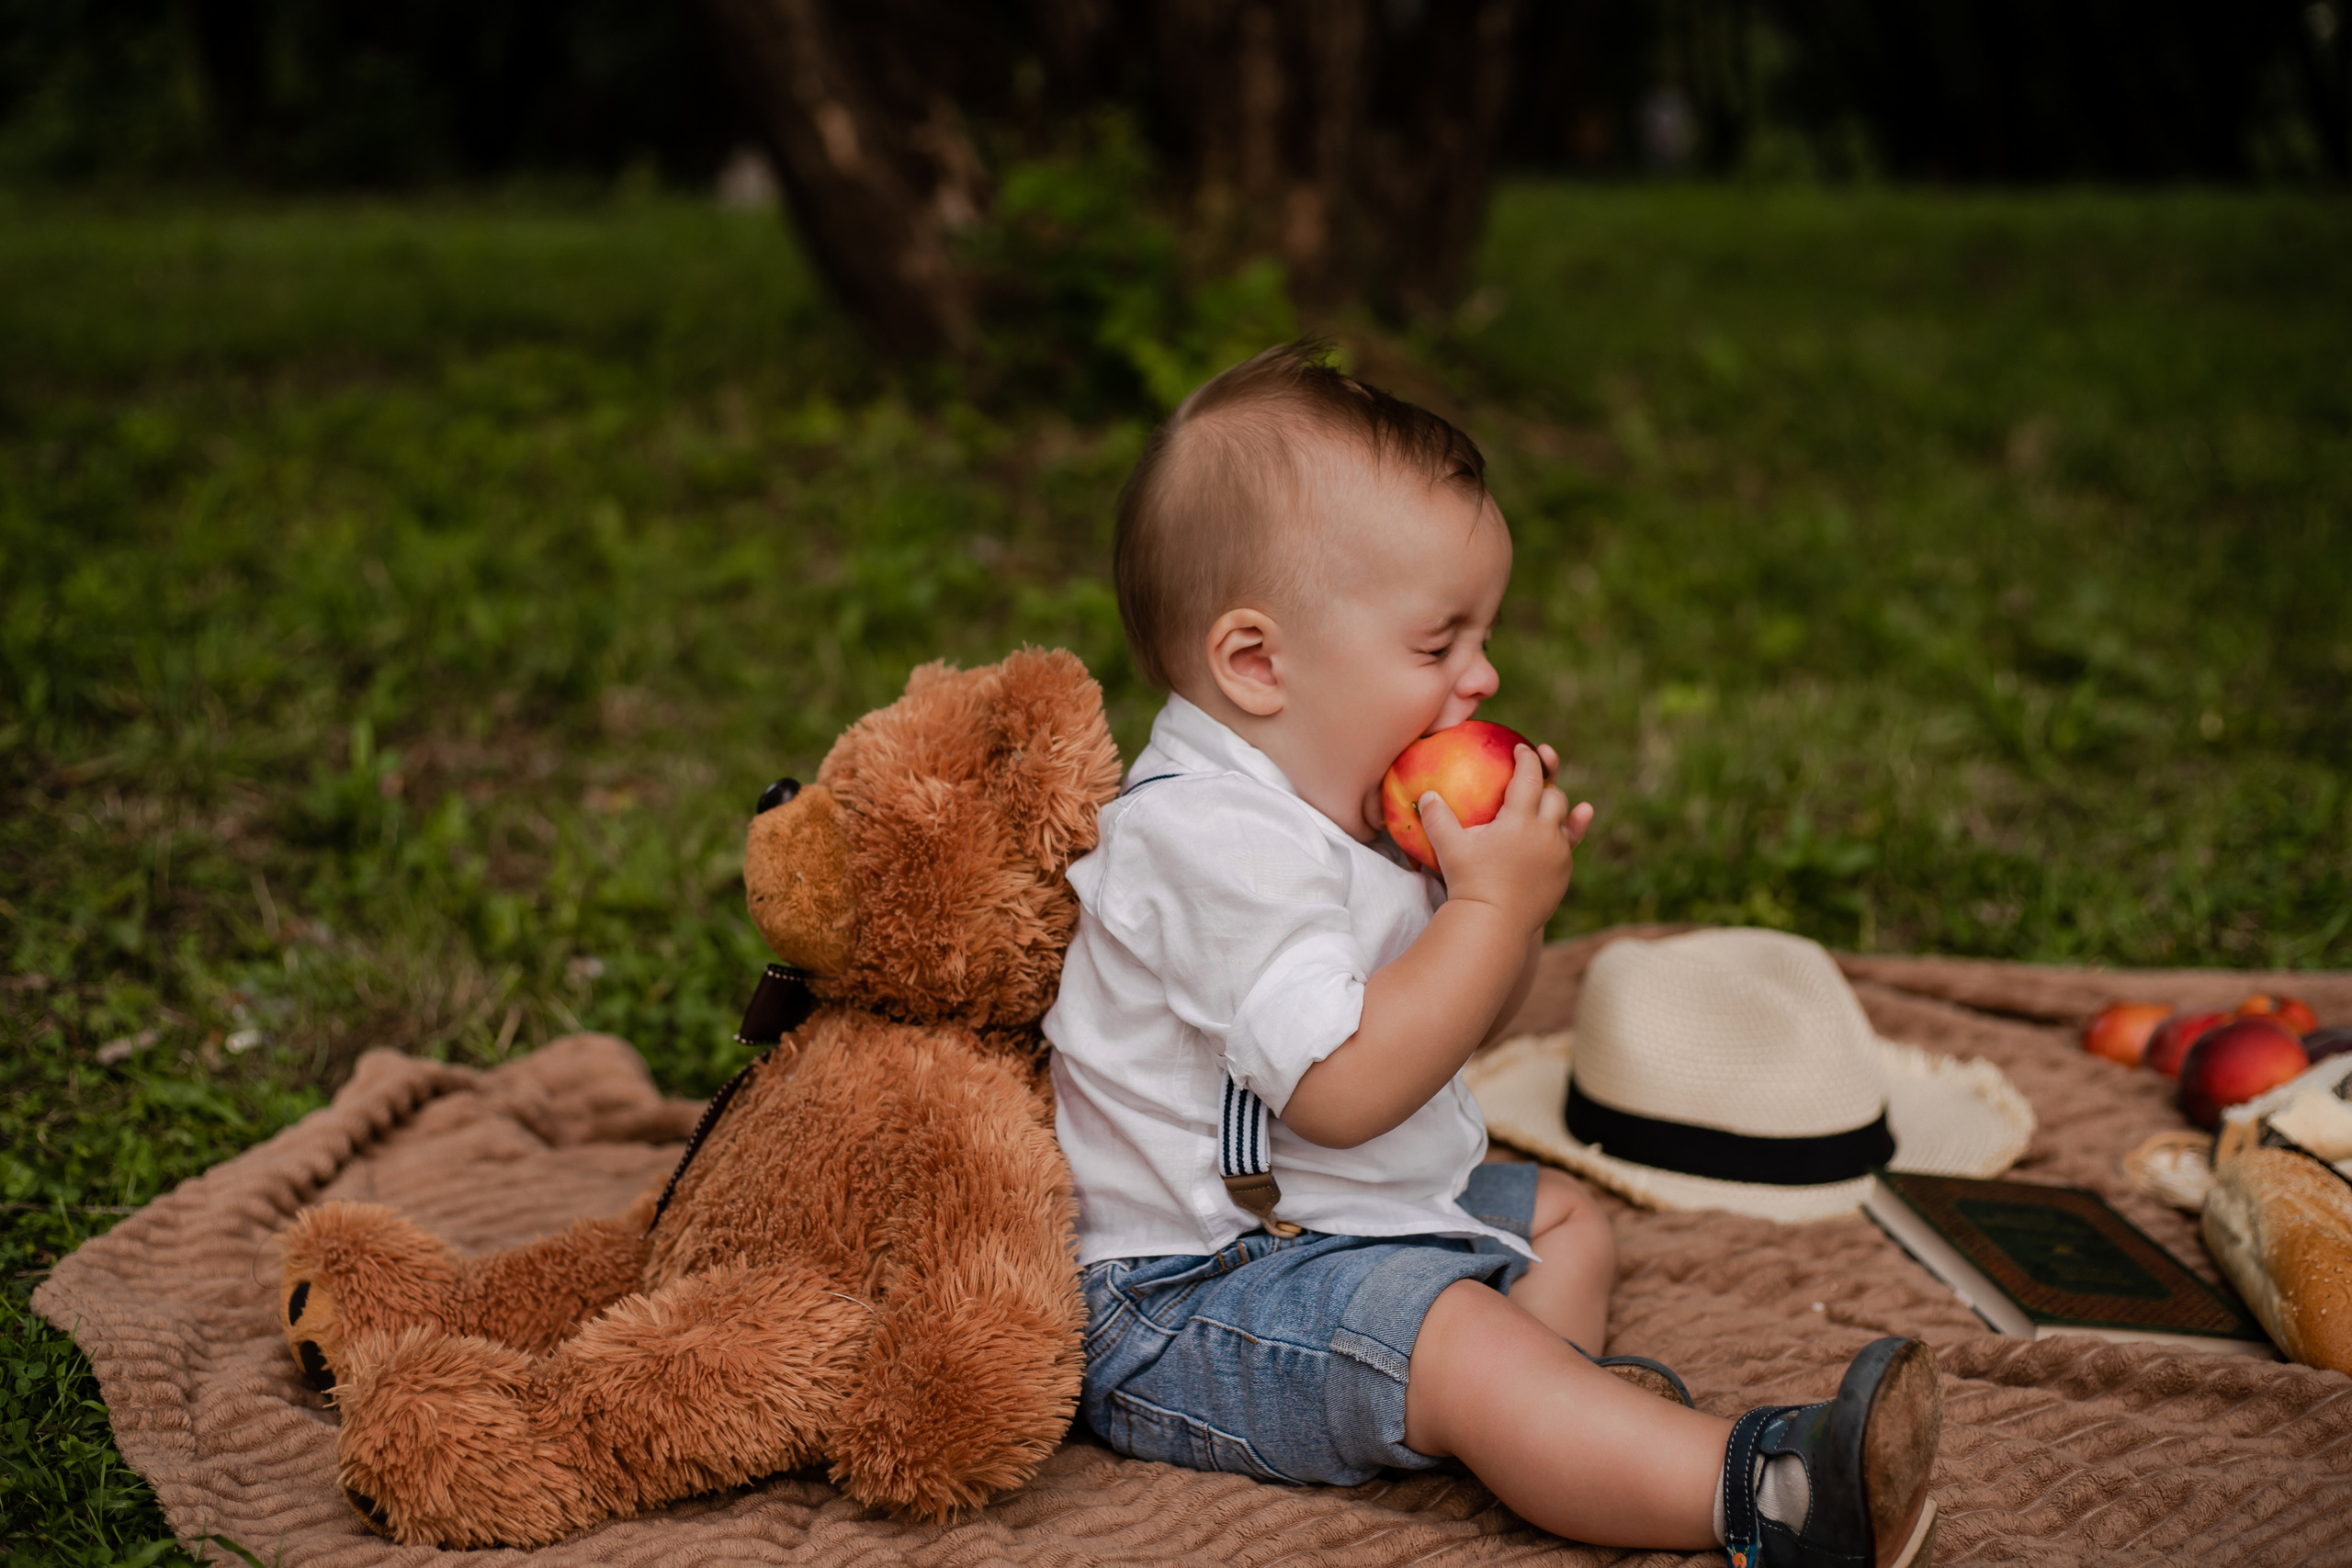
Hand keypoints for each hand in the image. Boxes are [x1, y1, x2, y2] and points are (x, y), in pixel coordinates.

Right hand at [1418, 745, 1592, 933]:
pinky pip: (1568, 848)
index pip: (1530, 776)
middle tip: (1535, 775)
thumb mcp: (1449, 848)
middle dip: (1547, 782)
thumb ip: (1437, 818)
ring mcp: (1558, 854)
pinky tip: (1559, 836)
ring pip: (1564, 822)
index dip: (1527, 758)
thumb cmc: (1469, 882)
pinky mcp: (1563, 874)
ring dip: (1556, 810)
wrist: (1494, 923)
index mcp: (1520, 819)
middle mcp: (1546, 832)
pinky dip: (1565, 836)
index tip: (1522, 748)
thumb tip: (1426, 795)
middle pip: (1555, 796)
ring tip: (1552, 805)